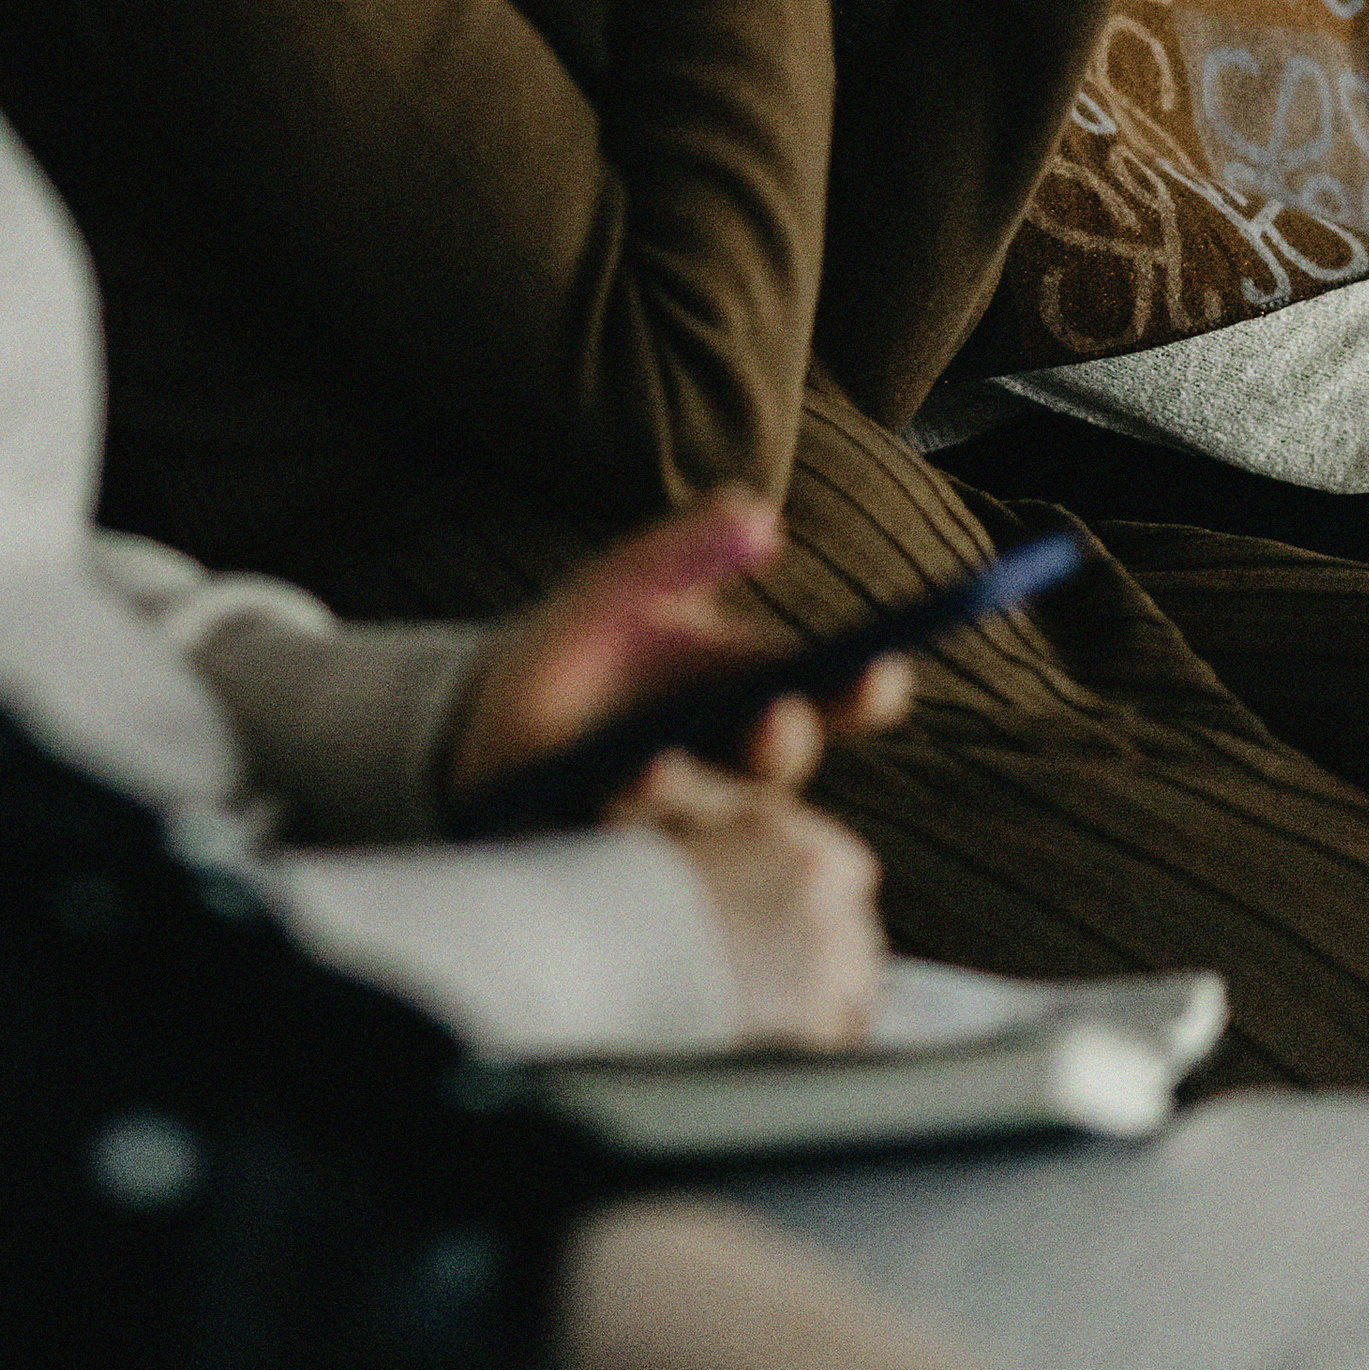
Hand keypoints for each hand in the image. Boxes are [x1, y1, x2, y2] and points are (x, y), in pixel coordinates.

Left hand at [447, 491, 907, 1050]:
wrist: (489, 716)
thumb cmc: (582, 647)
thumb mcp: (624, 586)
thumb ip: (686, 549)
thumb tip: (760, 512)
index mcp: (755, 694)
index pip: (833, 697)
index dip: (864, 688)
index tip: (879, 669)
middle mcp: (732, 765)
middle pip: (780, 763)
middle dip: (781, 740)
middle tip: (772, 716)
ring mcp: (682, 817)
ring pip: (706, 818)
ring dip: (687, 789)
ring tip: (652, 761)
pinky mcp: (620, 856)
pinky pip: (636, 856)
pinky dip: (623, 826)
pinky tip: (607, 791)